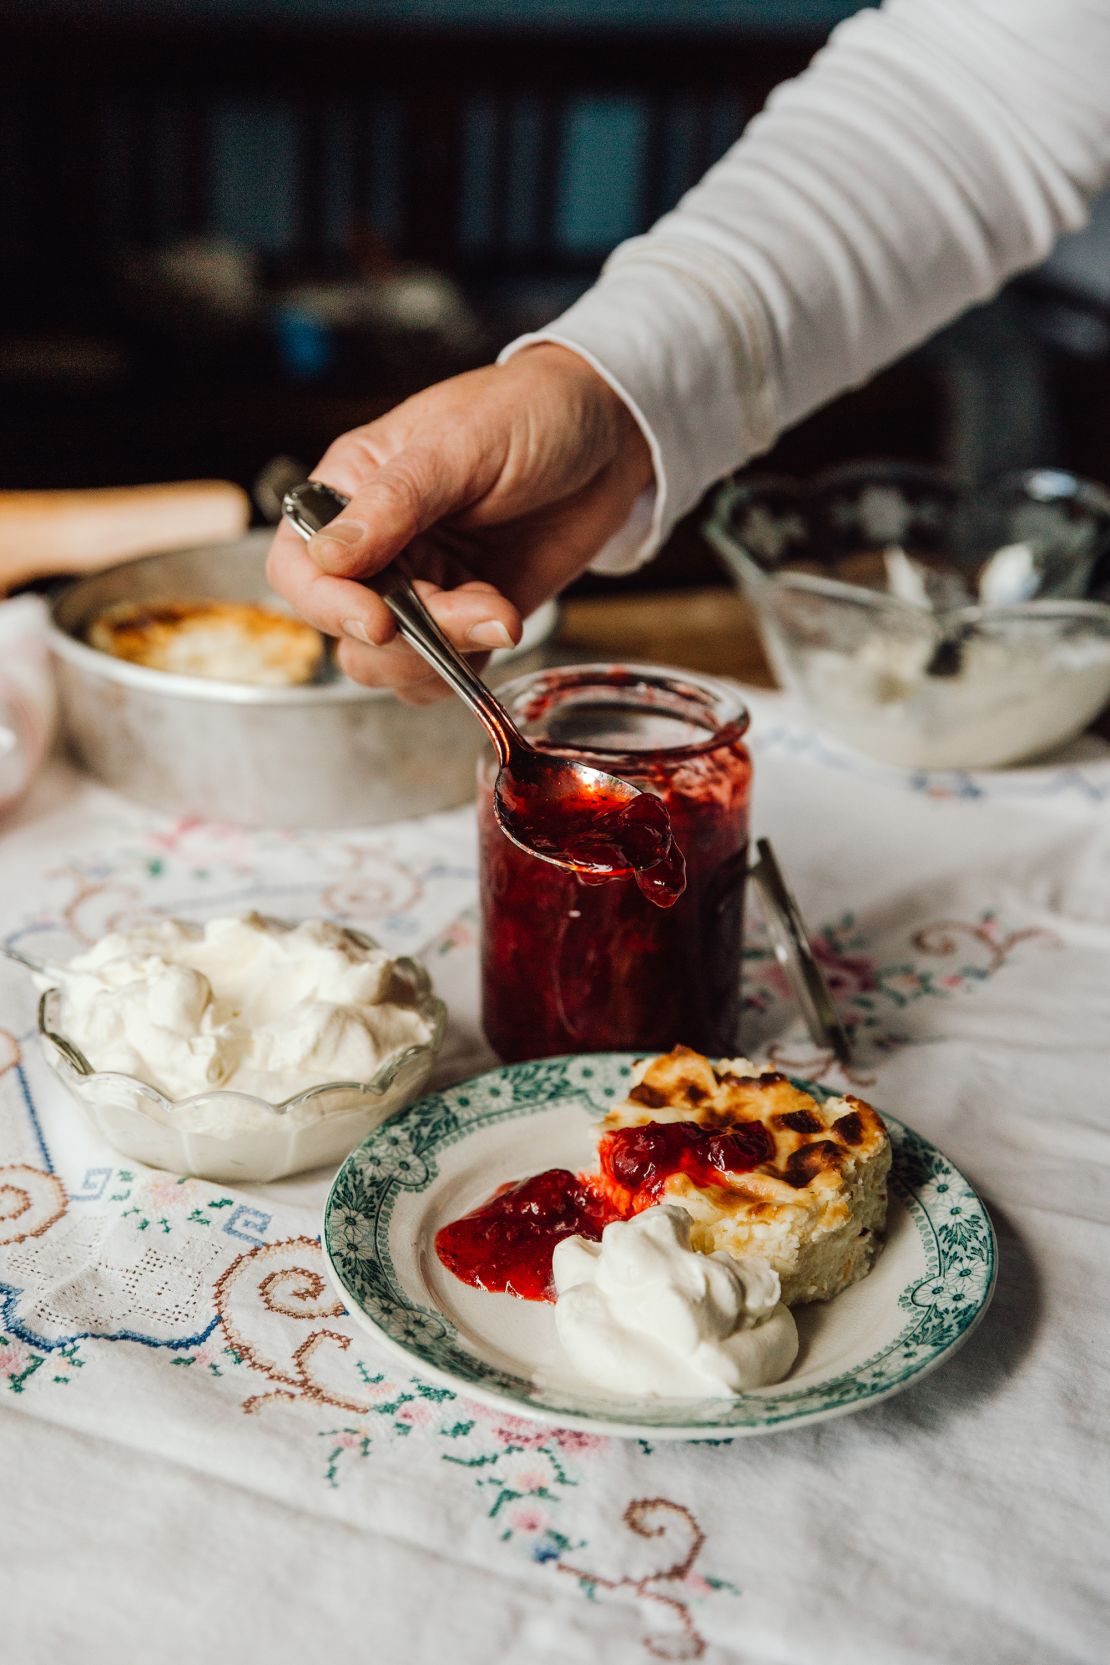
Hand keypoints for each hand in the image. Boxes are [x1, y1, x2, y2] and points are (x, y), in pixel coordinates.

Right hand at [266, 344, 652, 700]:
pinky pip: (440, 672)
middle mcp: (376, 546)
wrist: (612, 435)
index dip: (327, 605)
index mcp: (351, 489)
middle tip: (471, 615)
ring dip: (441, 656)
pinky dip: (469, 666)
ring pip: (389, 663)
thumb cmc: (529, 411)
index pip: (299, 566)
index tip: (379, 621)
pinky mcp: (467, 616)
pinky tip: (505, 620)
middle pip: (345, 630)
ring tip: (498, 612)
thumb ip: (395, 503)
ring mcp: (421, 587)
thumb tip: (329, 555)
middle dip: (405, 639)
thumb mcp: (459, 444)